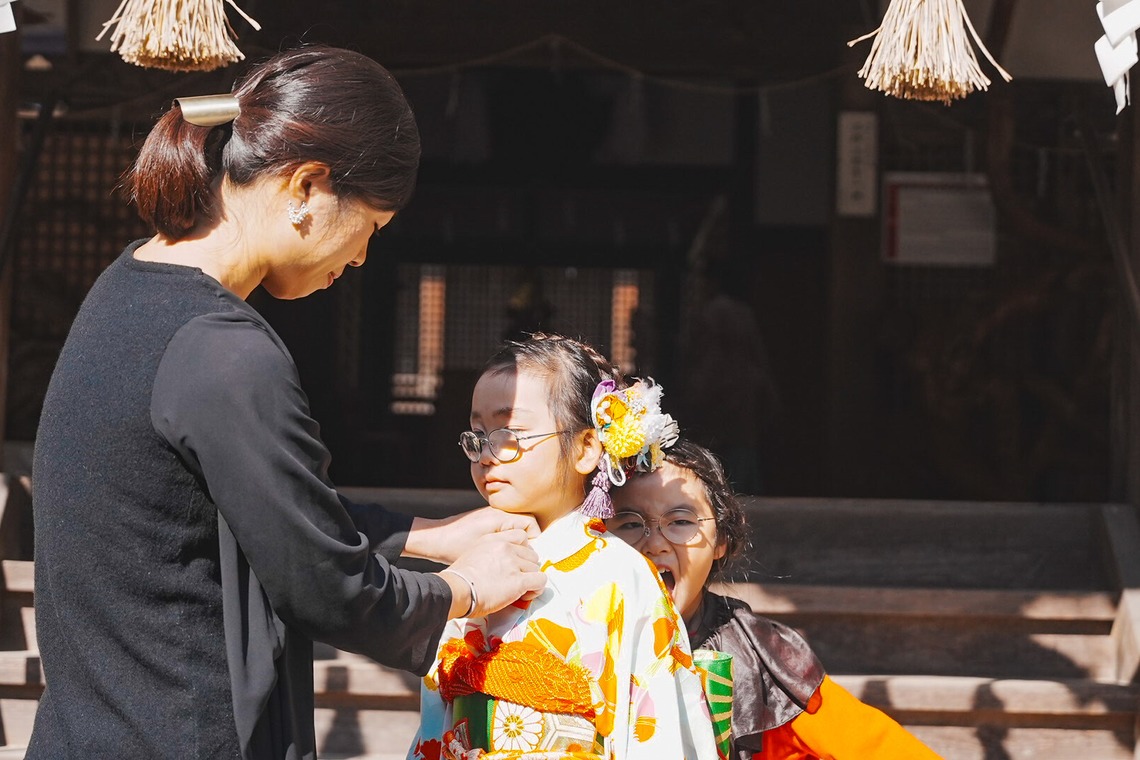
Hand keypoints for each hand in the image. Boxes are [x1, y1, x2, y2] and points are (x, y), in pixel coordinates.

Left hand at [404, 506, 539, 563]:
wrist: (434, 539)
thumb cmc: (455, 547)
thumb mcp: (485, 550)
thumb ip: (510, 548)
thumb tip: (528, 553)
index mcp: (500, 517)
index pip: (531, 524)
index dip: (535, 540)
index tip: (530, 556)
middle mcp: (497, 512)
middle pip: (525, 524)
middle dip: (527, 541)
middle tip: (523, 559)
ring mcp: (491, 515)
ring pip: (515, 527)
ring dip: (517, 541)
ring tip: (512, 557)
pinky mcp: (485, 520)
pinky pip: (505, 527)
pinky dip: (507, 539)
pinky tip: (499, 553)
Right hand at [438, 531, 545, 618]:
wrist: (456, 590)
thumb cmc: (459, 579)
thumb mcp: (473, 553)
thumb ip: (490, 554)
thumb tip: (499, 566)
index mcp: (494, 539)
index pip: (521, 538)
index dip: (522, 554)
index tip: (516, 565)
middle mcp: (506, 547)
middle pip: (531, 555)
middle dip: (527, 568)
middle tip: (518, 580)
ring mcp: (513, 563)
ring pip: (536, 568)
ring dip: (531, 580)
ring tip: (520, 590)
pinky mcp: (519, 580)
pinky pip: (540, 581)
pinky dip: (536, 589)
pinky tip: (526, 594)